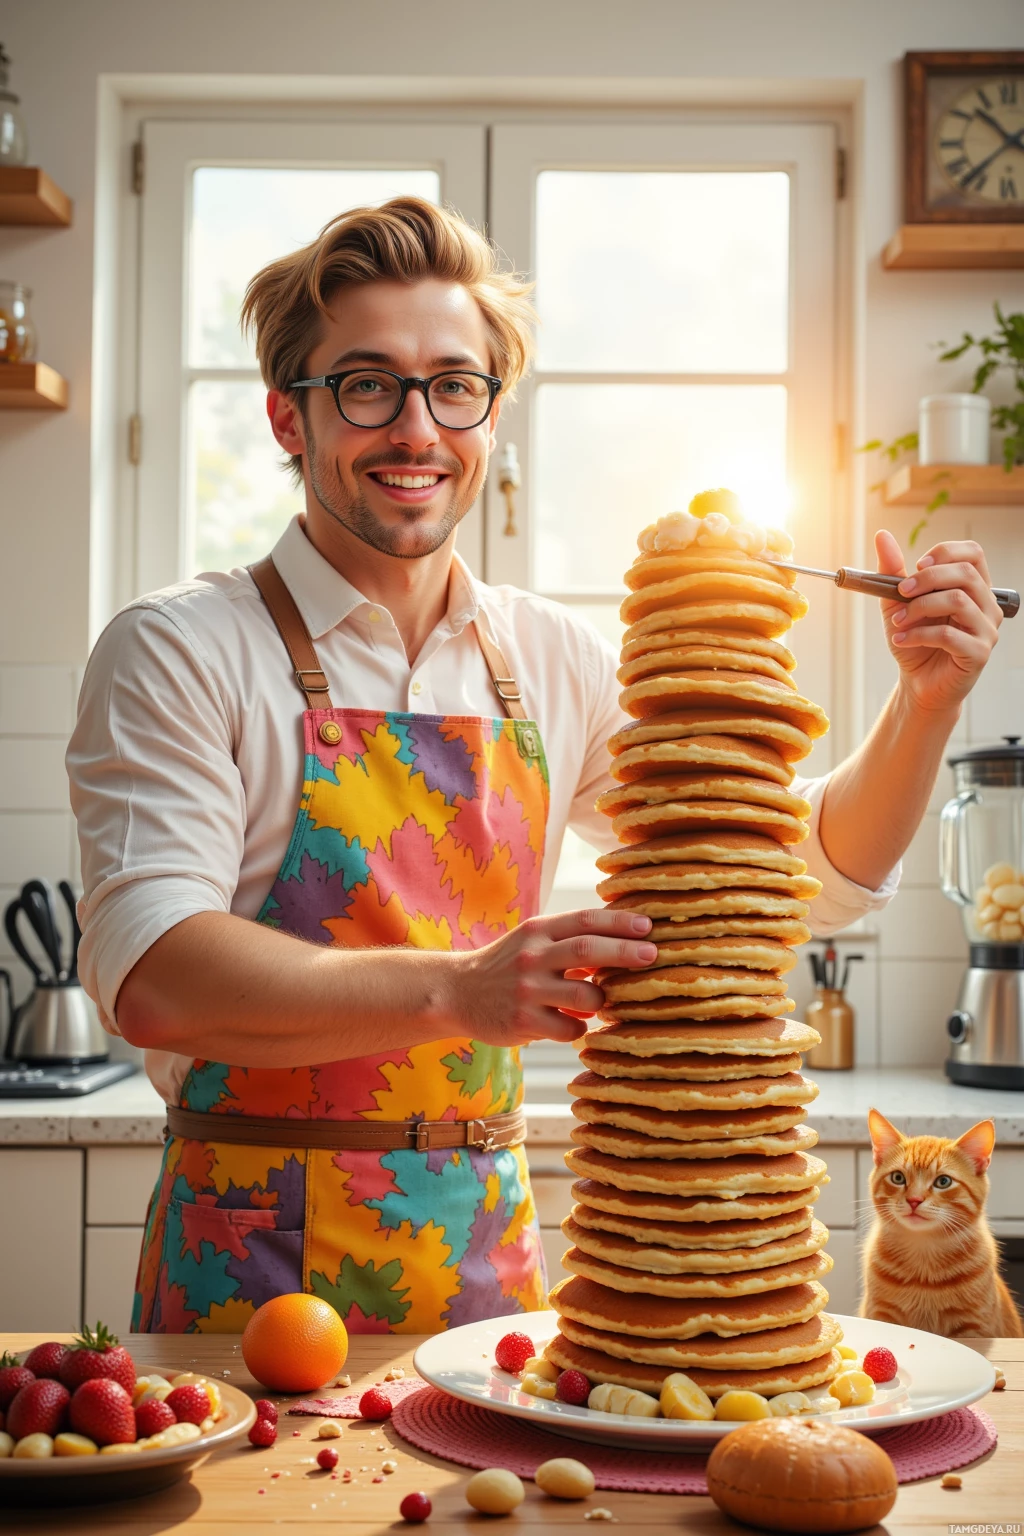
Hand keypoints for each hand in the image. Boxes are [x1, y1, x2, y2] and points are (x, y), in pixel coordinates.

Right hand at [452, 908, 657, 1047]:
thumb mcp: (533, 940)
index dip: (619, 922)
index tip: (648, 927)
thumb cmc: (508, 964)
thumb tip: (627, 936)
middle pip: (588, 950)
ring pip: (585, 997)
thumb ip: (571, 937)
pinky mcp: (522, 1022)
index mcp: (538, 931)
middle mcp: (532, 957)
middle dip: (625, 952)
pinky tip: (572, 1024)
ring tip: (602, 1002)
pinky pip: (569, 1030)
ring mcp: (527, 991)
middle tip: (653, 955)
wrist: (457, 992)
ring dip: (603, 1001)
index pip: (585, 920)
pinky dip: (579, 1029)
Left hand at [875, 529, 1001, 712]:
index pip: (973, 554)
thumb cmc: (914, 641)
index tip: (915, 567)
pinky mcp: (978, 653)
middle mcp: (986, 606)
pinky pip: (949, 635)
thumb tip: (882, 536)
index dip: (945, 553)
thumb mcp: (897, 603)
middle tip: (901, 593)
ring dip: (919, 608)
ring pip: (958, 601)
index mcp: (973, 588)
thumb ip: (892, 571)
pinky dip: (918, 634)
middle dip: (927, 579)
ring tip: (897, 622)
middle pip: (965, 574)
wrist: (918, 683)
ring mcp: (986, 630)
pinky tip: (901, 639)